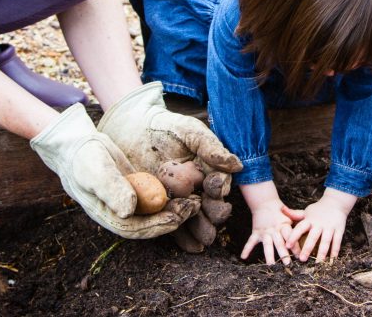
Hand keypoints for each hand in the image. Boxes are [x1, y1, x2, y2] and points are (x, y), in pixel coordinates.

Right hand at [31, 102, 199, 238]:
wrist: (79, 146)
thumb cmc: (84, 159)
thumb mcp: (96, 172)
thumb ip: (112, 189)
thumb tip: (129, 210)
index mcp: (109, 216)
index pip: (136, 228)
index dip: (157, 225)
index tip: (175, 218)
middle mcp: (122, 214)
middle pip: (151, 223)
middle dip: (173, 218)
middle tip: (193, 207)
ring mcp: (131, 203)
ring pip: (157, 212)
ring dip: (176, 209)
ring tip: (196, 201)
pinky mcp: (138, 190)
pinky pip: (157, 198)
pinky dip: (172, 197)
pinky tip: (189, 190)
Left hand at [97, 82, 241, 250]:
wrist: (133, 128)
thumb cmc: (166, 126)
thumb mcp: (190, 131)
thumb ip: (211, 147)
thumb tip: (237, 166)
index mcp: (206, 171)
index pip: (217, 184)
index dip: (218, 188)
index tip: (213, 187)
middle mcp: (196, 189)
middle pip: (210, 207)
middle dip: (214, 214)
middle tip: (214, 217)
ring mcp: (178, 201)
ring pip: (194, 220)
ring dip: (201, 230)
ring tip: (204, 238)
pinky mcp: (159, 210)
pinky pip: (172, 226)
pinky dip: (183, 237)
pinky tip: (190, 245)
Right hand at [240, 181, 295, 265]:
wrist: (265, 203)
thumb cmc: (281, 212)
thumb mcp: (291, 215)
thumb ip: (299, 221)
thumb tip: (311, 225)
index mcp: (284, 226)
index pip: (291, 236)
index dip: (295, 246)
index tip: (300, 256)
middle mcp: (274, 230)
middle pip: (279, 243)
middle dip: (283, 253)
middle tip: (287, 264)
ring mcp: (265, 232)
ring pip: (267, 245)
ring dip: (269, 255)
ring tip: (271, 265)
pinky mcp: (256, 233)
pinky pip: (251, 241)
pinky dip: (246, 249)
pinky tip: (243, 257)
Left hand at [283, 188, 357, 262]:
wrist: (335, 203)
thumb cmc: (317, 210)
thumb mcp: (305, 211)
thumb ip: (294, 214)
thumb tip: (280, 209)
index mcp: (309, 220)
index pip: (300, 228)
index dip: (293, 237)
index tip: (287, 246)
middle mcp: (319, 224)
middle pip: (313, 237)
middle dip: (307, 248)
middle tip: (302, 259)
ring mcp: (330, 227)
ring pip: (326, 241)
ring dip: (322, 253)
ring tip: (318, 264)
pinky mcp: (339, 230)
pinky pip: (337, 242)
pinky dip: (335, 251)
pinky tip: (332, 260)